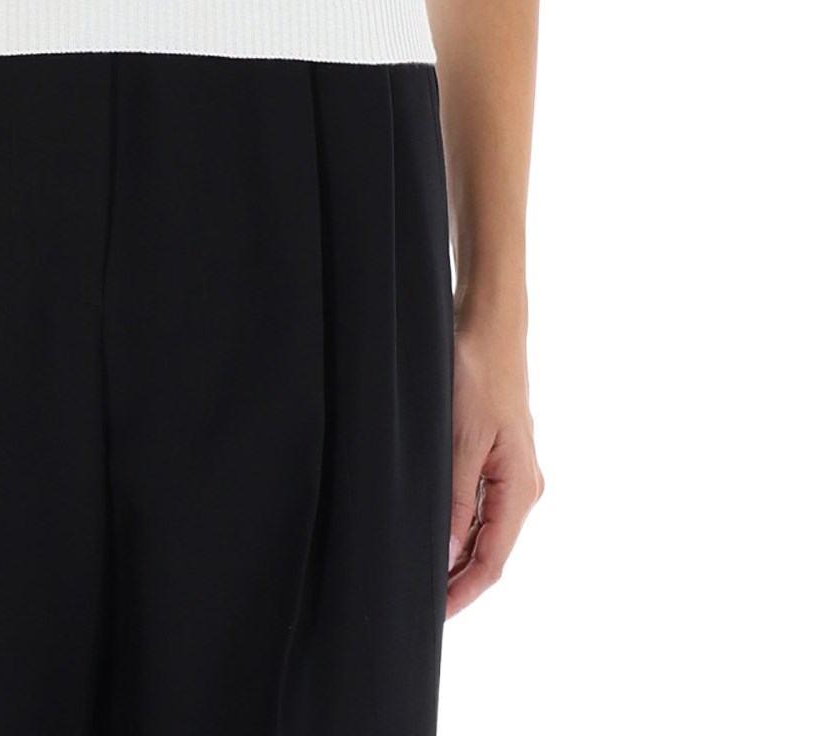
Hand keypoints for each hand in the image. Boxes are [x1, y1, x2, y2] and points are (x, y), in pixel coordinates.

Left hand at [446, 313, 544, 617]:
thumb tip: (450, 555)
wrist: (488, 324)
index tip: (432, 615)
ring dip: (456, 553)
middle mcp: (522, 486)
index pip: (492, 561)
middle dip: (457, 579)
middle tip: (417, 599)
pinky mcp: (497, 454)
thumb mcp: (460, 440)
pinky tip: (434, 529)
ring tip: (419, 572)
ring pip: (483, 529)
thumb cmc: (477, 374)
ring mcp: (511, 470)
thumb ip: (457, 500)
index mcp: (520, 488)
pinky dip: (458, 524)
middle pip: (489, 550)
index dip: (461, 592)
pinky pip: (480, 504)